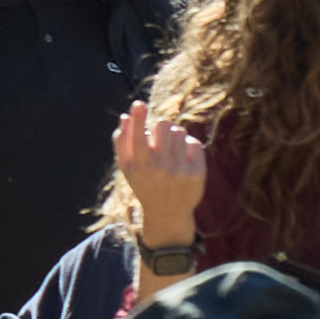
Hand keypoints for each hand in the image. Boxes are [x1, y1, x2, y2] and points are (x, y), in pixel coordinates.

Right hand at [113, 99, 209, 234]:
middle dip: (162, 128)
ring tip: (171, 150)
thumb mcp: (127, 167)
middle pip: (163, 125)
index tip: (139, 105)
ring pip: (180, 132)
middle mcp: (160, 168)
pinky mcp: (197, 173)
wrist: (167, 213)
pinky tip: (183, 158)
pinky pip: (194, 143)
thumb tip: (125, 117)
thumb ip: (122, 142)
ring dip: (175, 136)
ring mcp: (180, 170)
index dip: (138, 118)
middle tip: (160, 139)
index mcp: (140, 165)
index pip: (137, 136)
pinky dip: (189, 146)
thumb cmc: (144, 184)